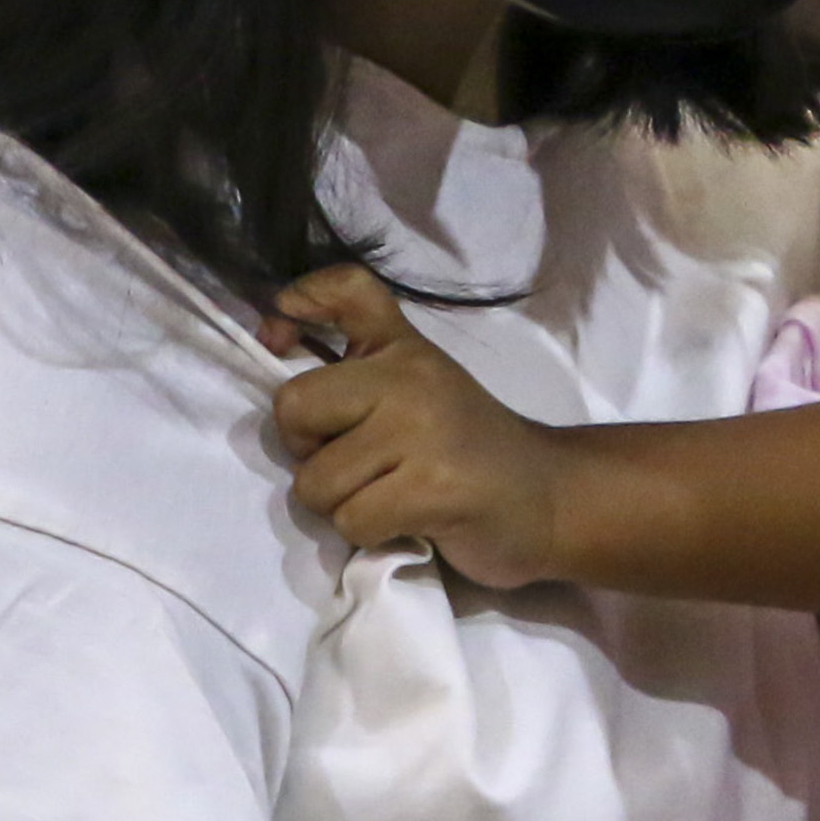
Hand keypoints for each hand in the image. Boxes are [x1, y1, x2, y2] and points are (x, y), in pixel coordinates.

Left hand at [264, 268, 575, 588]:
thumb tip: (271, 332)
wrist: (548, 497)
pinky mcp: (433, 486)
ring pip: (316, 480)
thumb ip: (355, 356)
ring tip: (392, 493)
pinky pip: (352, 518)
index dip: (299, 303)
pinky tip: (411, 518)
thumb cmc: (468, 446)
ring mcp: (422, 430)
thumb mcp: (417, 383)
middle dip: (308, 452)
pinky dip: (373, 532)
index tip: (280, 339)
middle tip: (358, 460)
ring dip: (343, 503)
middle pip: (294, 406)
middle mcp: (411, 375)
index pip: (347, 288)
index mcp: (404, 347)